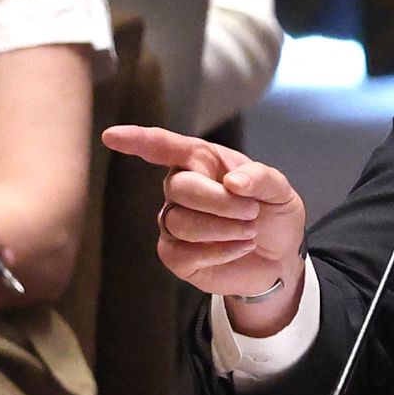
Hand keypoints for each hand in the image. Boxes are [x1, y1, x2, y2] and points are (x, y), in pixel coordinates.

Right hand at [101, 125, 307, 332]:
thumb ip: (261, 178)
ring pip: (180, 222)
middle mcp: (180, 188)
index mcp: (201, 162)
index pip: (164, 147)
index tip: (113, 136)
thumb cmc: (272, 213)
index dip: (138, 140)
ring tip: (250, 231)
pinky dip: (220, 251)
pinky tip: (240, 248)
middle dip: (220, 202)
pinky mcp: (174, 255)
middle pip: (179, 188)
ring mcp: (173, 222)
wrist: (279, 257)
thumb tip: (233, 181)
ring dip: (223, 228)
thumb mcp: (280, 190)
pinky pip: (183, 252)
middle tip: (252, 212)